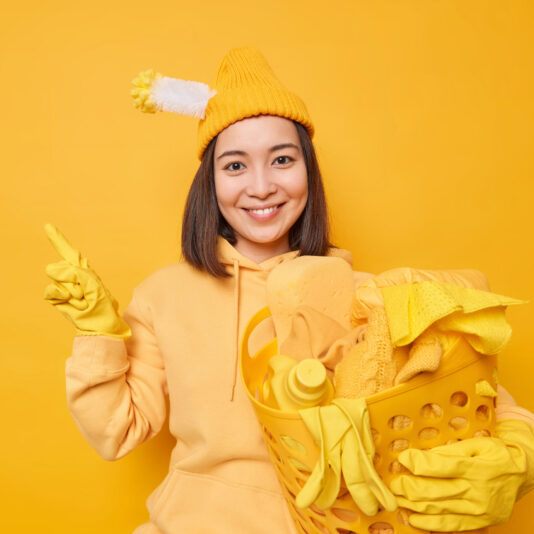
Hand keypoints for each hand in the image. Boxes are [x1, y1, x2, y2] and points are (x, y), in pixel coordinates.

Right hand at [43, 223, 131, 338]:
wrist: (100, 324)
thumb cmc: (102, 304)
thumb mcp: (94, 284)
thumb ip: (75, 273)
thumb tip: (50, 270)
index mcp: (83, 269)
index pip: (69, 252)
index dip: (57, 239)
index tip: (47, 226)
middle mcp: (71, 275)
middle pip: (63, 266)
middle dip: (77, 280)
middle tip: (87, 293)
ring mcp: (62, 286)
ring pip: (59, 279)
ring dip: (74, 291)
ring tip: (83, 300)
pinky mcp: (55, 297)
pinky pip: (51, 290)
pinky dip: (62, 296)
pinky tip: (73, 303)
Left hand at [389, 435, 526, 530]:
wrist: (525, 474)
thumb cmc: (496, 454)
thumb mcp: (476, 444)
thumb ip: (448, 452)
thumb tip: (421, 457)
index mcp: (476, 467)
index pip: (440, 466)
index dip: (417, 463)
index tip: (402, 458)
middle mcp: (477, 491)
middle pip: (434, 491)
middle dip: (408, 487)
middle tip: (392, 483)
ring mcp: (479, 510)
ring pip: (438, 509)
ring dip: (412, 506)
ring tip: (395, 499)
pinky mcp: (480, 522)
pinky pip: (450, 525)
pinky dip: (429, 524)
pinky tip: (413, 518)